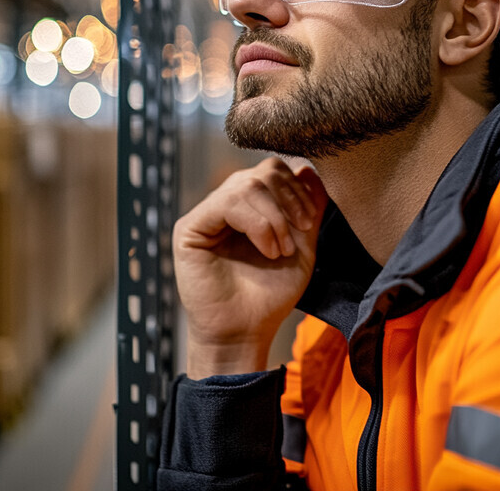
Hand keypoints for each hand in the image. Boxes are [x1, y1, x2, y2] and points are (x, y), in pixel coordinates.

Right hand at [173, 157, 326, 377]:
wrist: (247, 331)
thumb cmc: (271, 294)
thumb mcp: (302, 247)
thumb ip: (308, 208)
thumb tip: (309, 168)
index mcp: (251, 204)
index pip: (273, 169)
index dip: (296, 188)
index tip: (309, 221)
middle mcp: (227, 203)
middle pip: (263, 171)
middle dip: (288, 199)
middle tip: (298, 234)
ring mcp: (207, 213)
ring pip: (247, 184)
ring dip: (273, 218)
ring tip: (280, 250)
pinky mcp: (190, 227)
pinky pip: (227, 203)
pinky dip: (257, 225)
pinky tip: (268, 250)